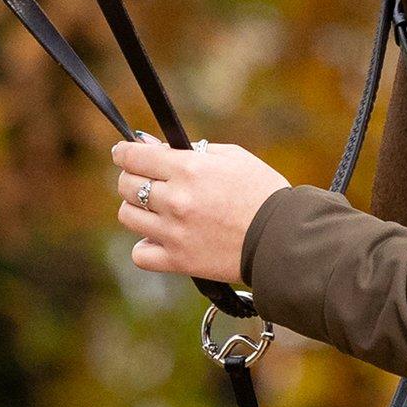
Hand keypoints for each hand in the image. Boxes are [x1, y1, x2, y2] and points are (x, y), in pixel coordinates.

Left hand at [113, 133, 288, 287]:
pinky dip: (145, 246)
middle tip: (148, 180)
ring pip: (128, 216)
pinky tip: (160, 238)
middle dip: (132, 178)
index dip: (124, 151)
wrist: (283, 239)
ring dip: (137, 209)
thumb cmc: (263, 193)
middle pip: (125, 185)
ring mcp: (174, 232)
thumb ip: (192, 150)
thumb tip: (152, 145)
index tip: (123, 152)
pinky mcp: (178, 261)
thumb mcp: (233, 157)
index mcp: (190, 169)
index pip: (133, 156)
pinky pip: (140, 254)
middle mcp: (176, 199)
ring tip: (157, 209)